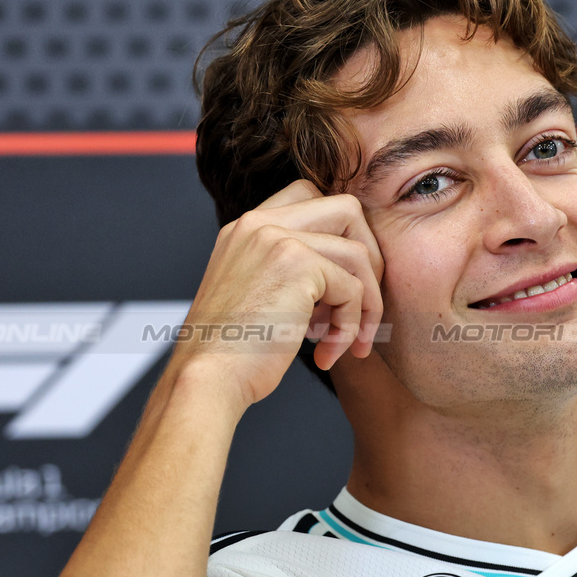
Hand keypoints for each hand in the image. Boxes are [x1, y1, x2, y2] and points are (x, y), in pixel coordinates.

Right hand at [173, 180, 383, 406]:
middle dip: (368, 259)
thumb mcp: (255, 294)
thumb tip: (345, 275)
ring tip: (348, 341)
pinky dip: (352, 326)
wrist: (208, 379)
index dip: (341, 235)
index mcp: (246, 228)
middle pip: (347, 210)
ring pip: (359, 253)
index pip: (311, 196)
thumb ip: (288, 270)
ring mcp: (277, 239)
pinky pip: (354, 289)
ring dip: (366, 303)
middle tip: (361, 306)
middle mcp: (259, 224)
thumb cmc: (232, 353)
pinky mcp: (298, 265)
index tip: (340, 282)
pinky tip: (329, 353)